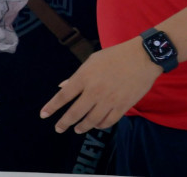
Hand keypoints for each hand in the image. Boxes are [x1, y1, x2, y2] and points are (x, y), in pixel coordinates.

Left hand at [40, 37, 160, 133]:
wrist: (142, 58)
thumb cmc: (114, 56)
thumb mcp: (91, 61)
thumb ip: (76, 76)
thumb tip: (62, 86)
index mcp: (84, 77)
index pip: (63, 96)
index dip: (51, 107)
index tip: (43, 115)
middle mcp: (94, 91)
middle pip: (75, 112)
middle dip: (64, 123)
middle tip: (58, 129)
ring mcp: (109, 100)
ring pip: (91, 120)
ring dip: (82, 127)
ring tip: (76, 129)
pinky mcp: (123, 106)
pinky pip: (109, 121)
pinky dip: (100, 125)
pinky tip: (96, 125)